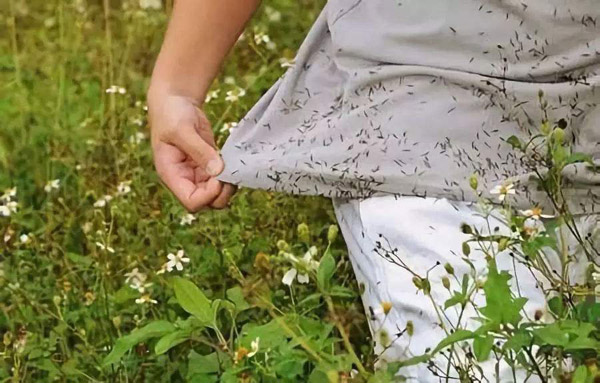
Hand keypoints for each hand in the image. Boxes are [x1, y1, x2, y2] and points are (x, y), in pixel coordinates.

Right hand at [148, 90, 235, 211]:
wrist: (174, 101)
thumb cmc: (171, 114)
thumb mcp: (182, 129)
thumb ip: (199, 151)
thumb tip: (218, 171)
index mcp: (171, 175)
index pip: (191, 202)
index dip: (208, 196)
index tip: (218, 178)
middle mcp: (184, 179)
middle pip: (207, 204)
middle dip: (221, 194)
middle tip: (231, 174)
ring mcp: (197, 174)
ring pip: (217, 194)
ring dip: (228, 186)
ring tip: (234, 167)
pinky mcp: (209, 165)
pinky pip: (222, 180)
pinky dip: (231, 176)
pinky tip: (235, 163)